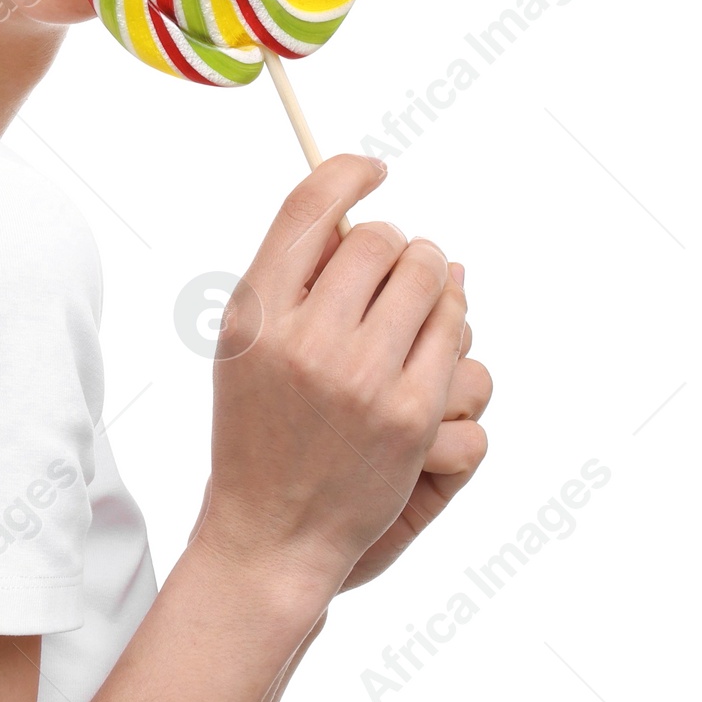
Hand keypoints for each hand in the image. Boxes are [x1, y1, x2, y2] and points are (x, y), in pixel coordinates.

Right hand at [194, 156, 481, 599]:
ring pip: (431, 280)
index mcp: (256, 313)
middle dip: (397, 244)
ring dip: (435, 281)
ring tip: (422, 299)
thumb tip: (359, 218)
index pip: (309, 207)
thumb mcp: (244, 343)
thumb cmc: (256, 427)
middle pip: (381, 240)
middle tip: (397, 263)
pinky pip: (458, 339)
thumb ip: (288, 278)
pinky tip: (437, 343)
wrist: (270, 531)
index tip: (372, 170)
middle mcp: (307, 339)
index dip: (348, 173)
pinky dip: (453, 333)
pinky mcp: (411, 416)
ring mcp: (363, 379)